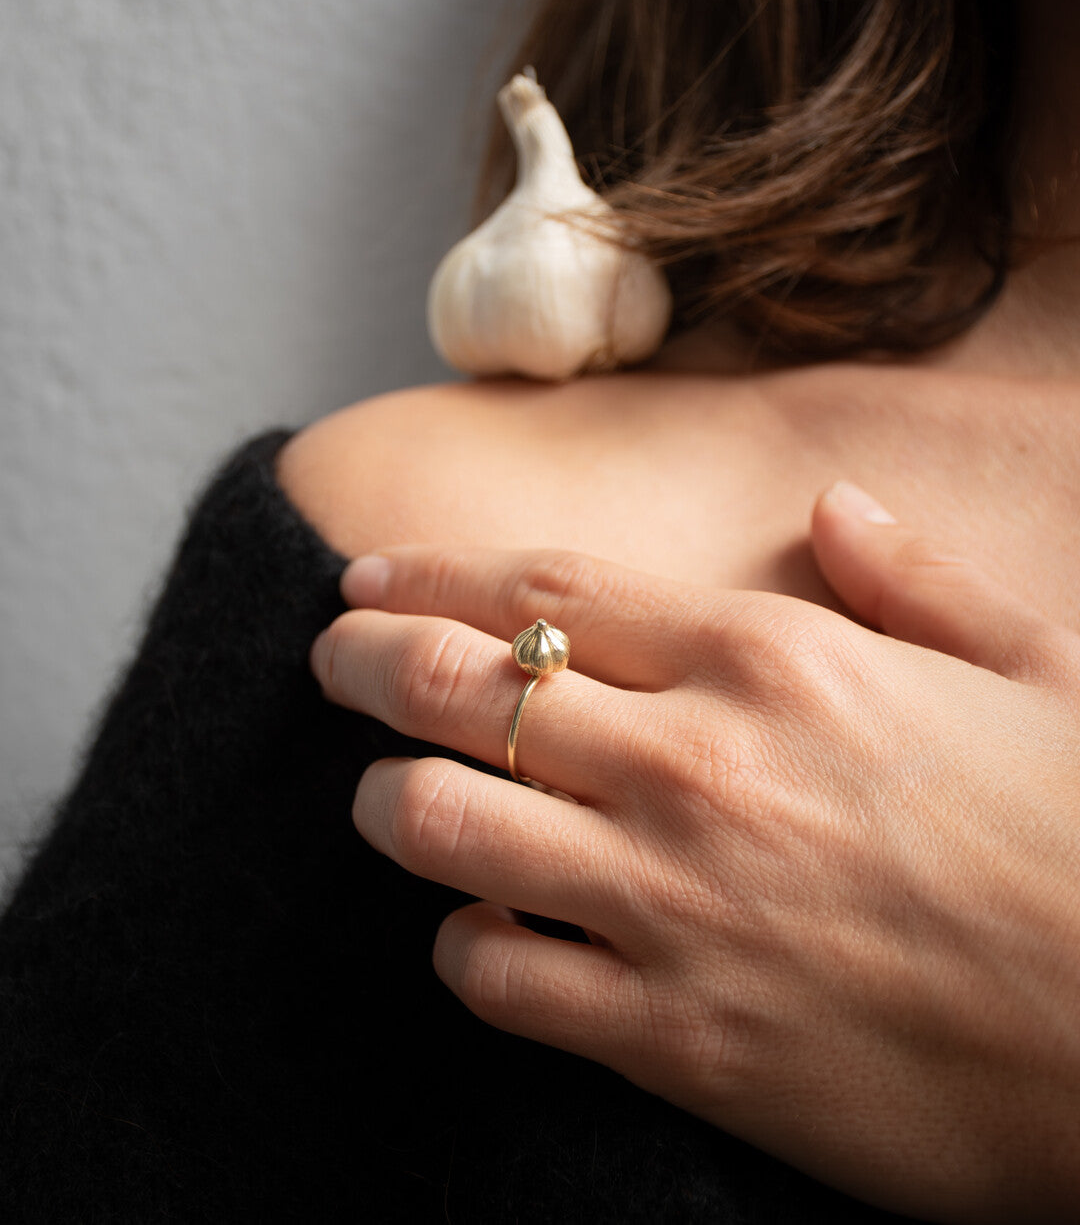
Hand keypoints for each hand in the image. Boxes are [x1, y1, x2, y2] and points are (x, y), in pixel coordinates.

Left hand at [309, 481, 1079, 1222]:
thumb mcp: (1036, 672)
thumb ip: (916, 580)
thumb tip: (840, 508)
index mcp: (775, 660)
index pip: (543, 593)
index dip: (428, 575)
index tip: (362, 577)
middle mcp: (699, 766)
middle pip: (460, 688)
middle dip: (365, 663)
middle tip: (332, 659)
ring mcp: (675, 905)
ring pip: (446, 824)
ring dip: (392, 802)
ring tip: (387, 794)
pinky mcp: (676, 1040)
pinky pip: (499, 978)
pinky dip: (465, 945)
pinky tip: (481, 929)